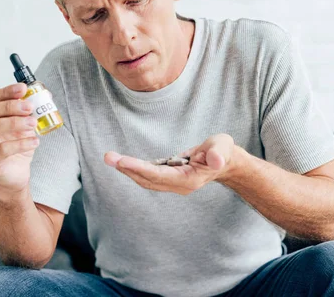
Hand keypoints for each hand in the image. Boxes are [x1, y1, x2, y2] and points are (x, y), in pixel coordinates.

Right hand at [0, 83, 39, 194]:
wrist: (16, 172)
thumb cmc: (18, 145)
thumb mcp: (26, 125)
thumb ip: (31, 111)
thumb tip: (45, 95)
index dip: (6, 92)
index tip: (23, 88)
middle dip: (9, 107)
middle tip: (29, 107)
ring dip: (14, 123)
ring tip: (33, 123)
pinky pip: (1, 150)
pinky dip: (20, 143)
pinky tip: (35, 141)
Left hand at [104, 134, 236, 194]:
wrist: (225, 161)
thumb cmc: (222, 151)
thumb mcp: (223, 148)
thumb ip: (219, 153)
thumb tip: (216, 160)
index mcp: (188, 180)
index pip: (159, 176)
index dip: (140, 168)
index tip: (122, 161)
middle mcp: (178, 185)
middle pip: (148, 180)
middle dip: (127, 169)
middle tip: (108, 157)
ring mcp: (172, 183)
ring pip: (145, 179)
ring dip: (127, 169)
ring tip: (110, 157)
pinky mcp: (168, 178)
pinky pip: (148, 175)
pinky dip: (134, 168)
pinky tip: (122, 161)